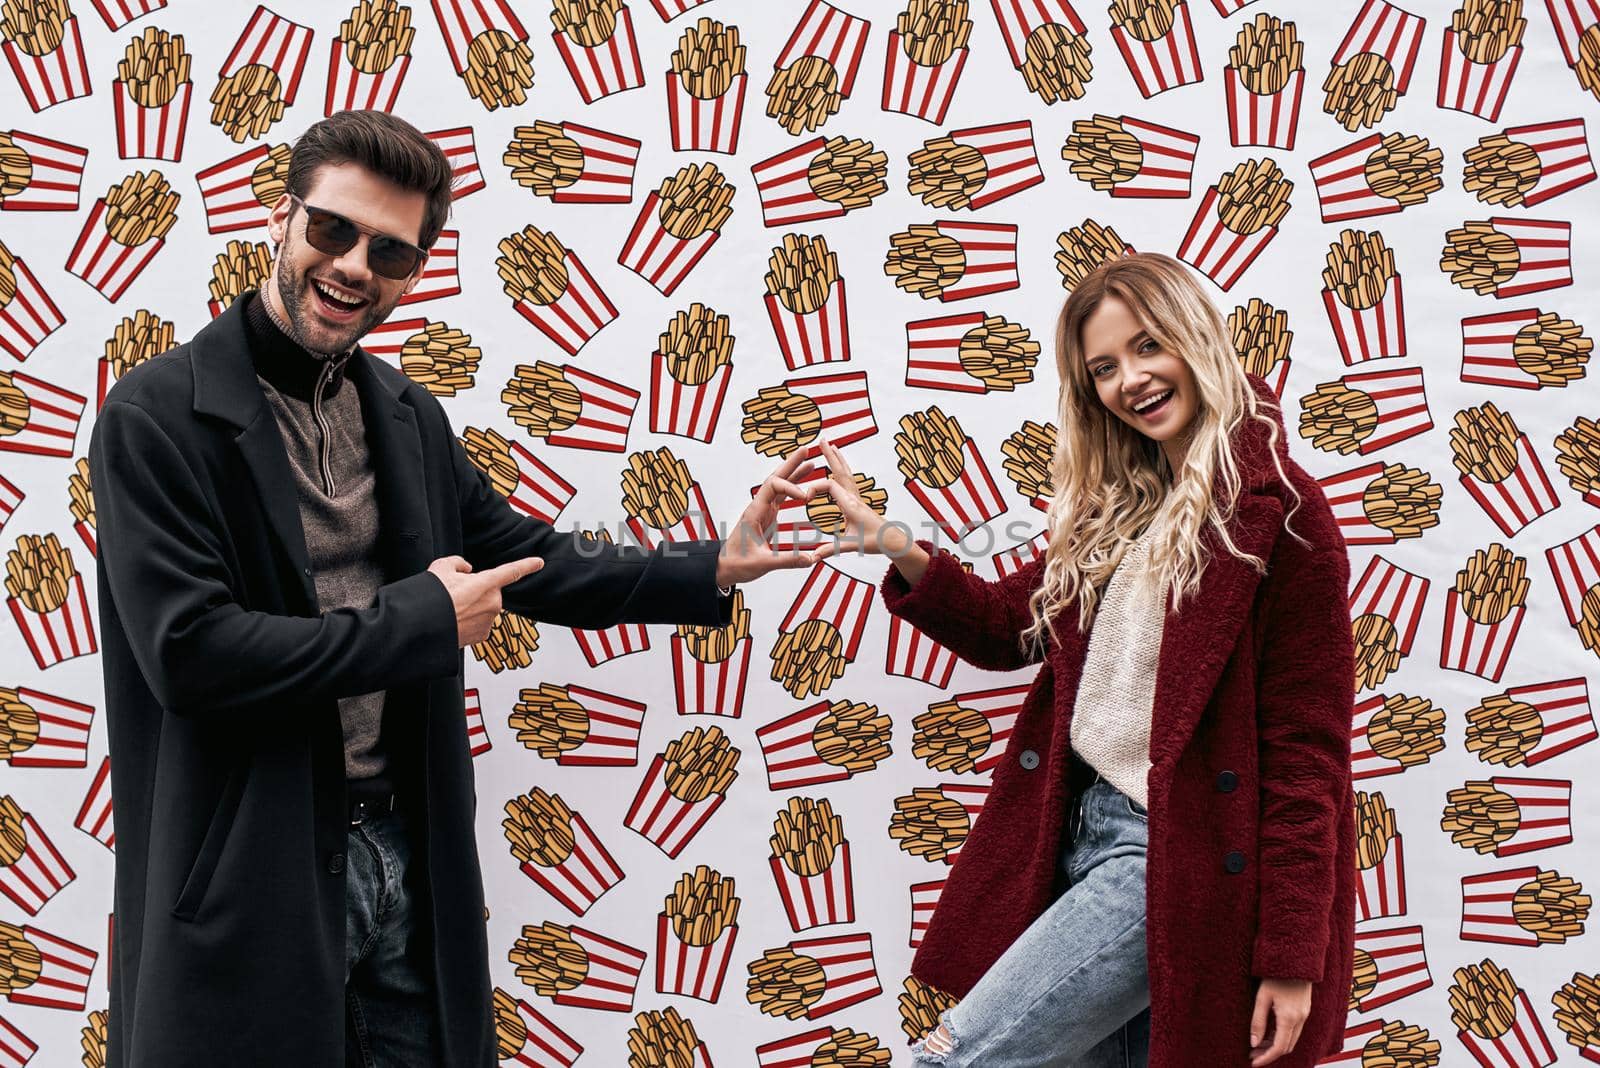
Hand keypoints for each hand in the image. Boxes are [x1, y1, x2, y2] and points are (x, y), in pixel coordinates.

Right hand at [427, 555, 543, 646]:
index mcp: (487, 583)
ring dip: (472, 607)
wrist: (422, 625)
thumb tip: (465, 569)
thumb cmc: (431, 598)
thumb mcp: (441, 567)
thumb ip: (458, 563)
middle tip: (455, 594)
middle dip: (476, 591)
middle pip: (489, 591)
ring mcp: (489, 620)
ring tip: (452, 608)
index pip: (512, 571)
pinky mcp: (483, 635)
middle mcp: (492, 602)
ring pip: (484, 608)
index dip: (527, 565)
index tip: (538, 563)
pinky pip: (479, 623)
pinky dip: (469, 621)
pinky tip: (454, 620)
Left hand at [715, 446, 826, 584]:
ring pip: (778, 485)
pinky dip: (792, 488)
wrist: (724, 567)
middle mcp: (758, 507)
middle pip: (775, 477)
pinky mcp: (766, 516)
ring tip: (810, 462)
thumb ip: (788, 560)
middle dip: (790, 463)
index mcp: (754, 512)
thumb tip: (811, 558)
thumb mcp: (763, 563)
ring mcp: (762, 510)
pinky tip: (802, 486)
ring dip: (793, 473)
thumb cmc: (737, 563)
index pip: (772, 486)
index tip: (805, 497)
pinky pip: (780, 497)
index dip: (790, 486)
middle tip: (806, 450)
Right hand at [810, 439, 908, 560]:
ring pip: (846, 474)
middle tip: (822, 440)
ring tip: (832, 446)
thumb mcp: (851, 545)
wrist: (894, 541)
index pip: (830, 486)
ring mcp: (857, 498)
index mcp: (850, 505)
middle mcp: (854, 498)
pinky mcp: (859, 502)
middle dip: (830, 455)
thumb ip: (831, 549)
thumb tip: (814, 556)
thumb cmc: (875, 541)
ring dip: (837, 460)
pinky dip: (842, 471)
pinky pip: (849, 481)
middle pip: (840, 471)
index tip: (805, 498)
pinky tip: (839, 469)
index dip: (815, 487)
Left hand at [1249, 977, 1310, 1065]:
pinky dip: (1281, 1036)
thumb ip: (1258, 1022)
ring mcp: (1304, 1015)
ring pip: (1291, 1039)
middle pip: (1286, 1047)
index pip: (1279, 1048)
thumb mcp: (1262, 997)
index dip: (1266, 1058)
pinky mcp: (1304, 1010)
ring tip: (1257, 1045)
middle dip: (1269, 1054)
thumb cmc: (1276, 975)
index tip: (1253, 1063)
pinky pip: (1294, 1030)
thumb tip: (1253, 1044)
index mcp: (1289, 1018)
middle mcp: (1300, 1019)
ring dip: (1275, 1045)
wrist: (1296, 959)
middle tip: (1252, 1054)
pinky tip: (1268, 1034)